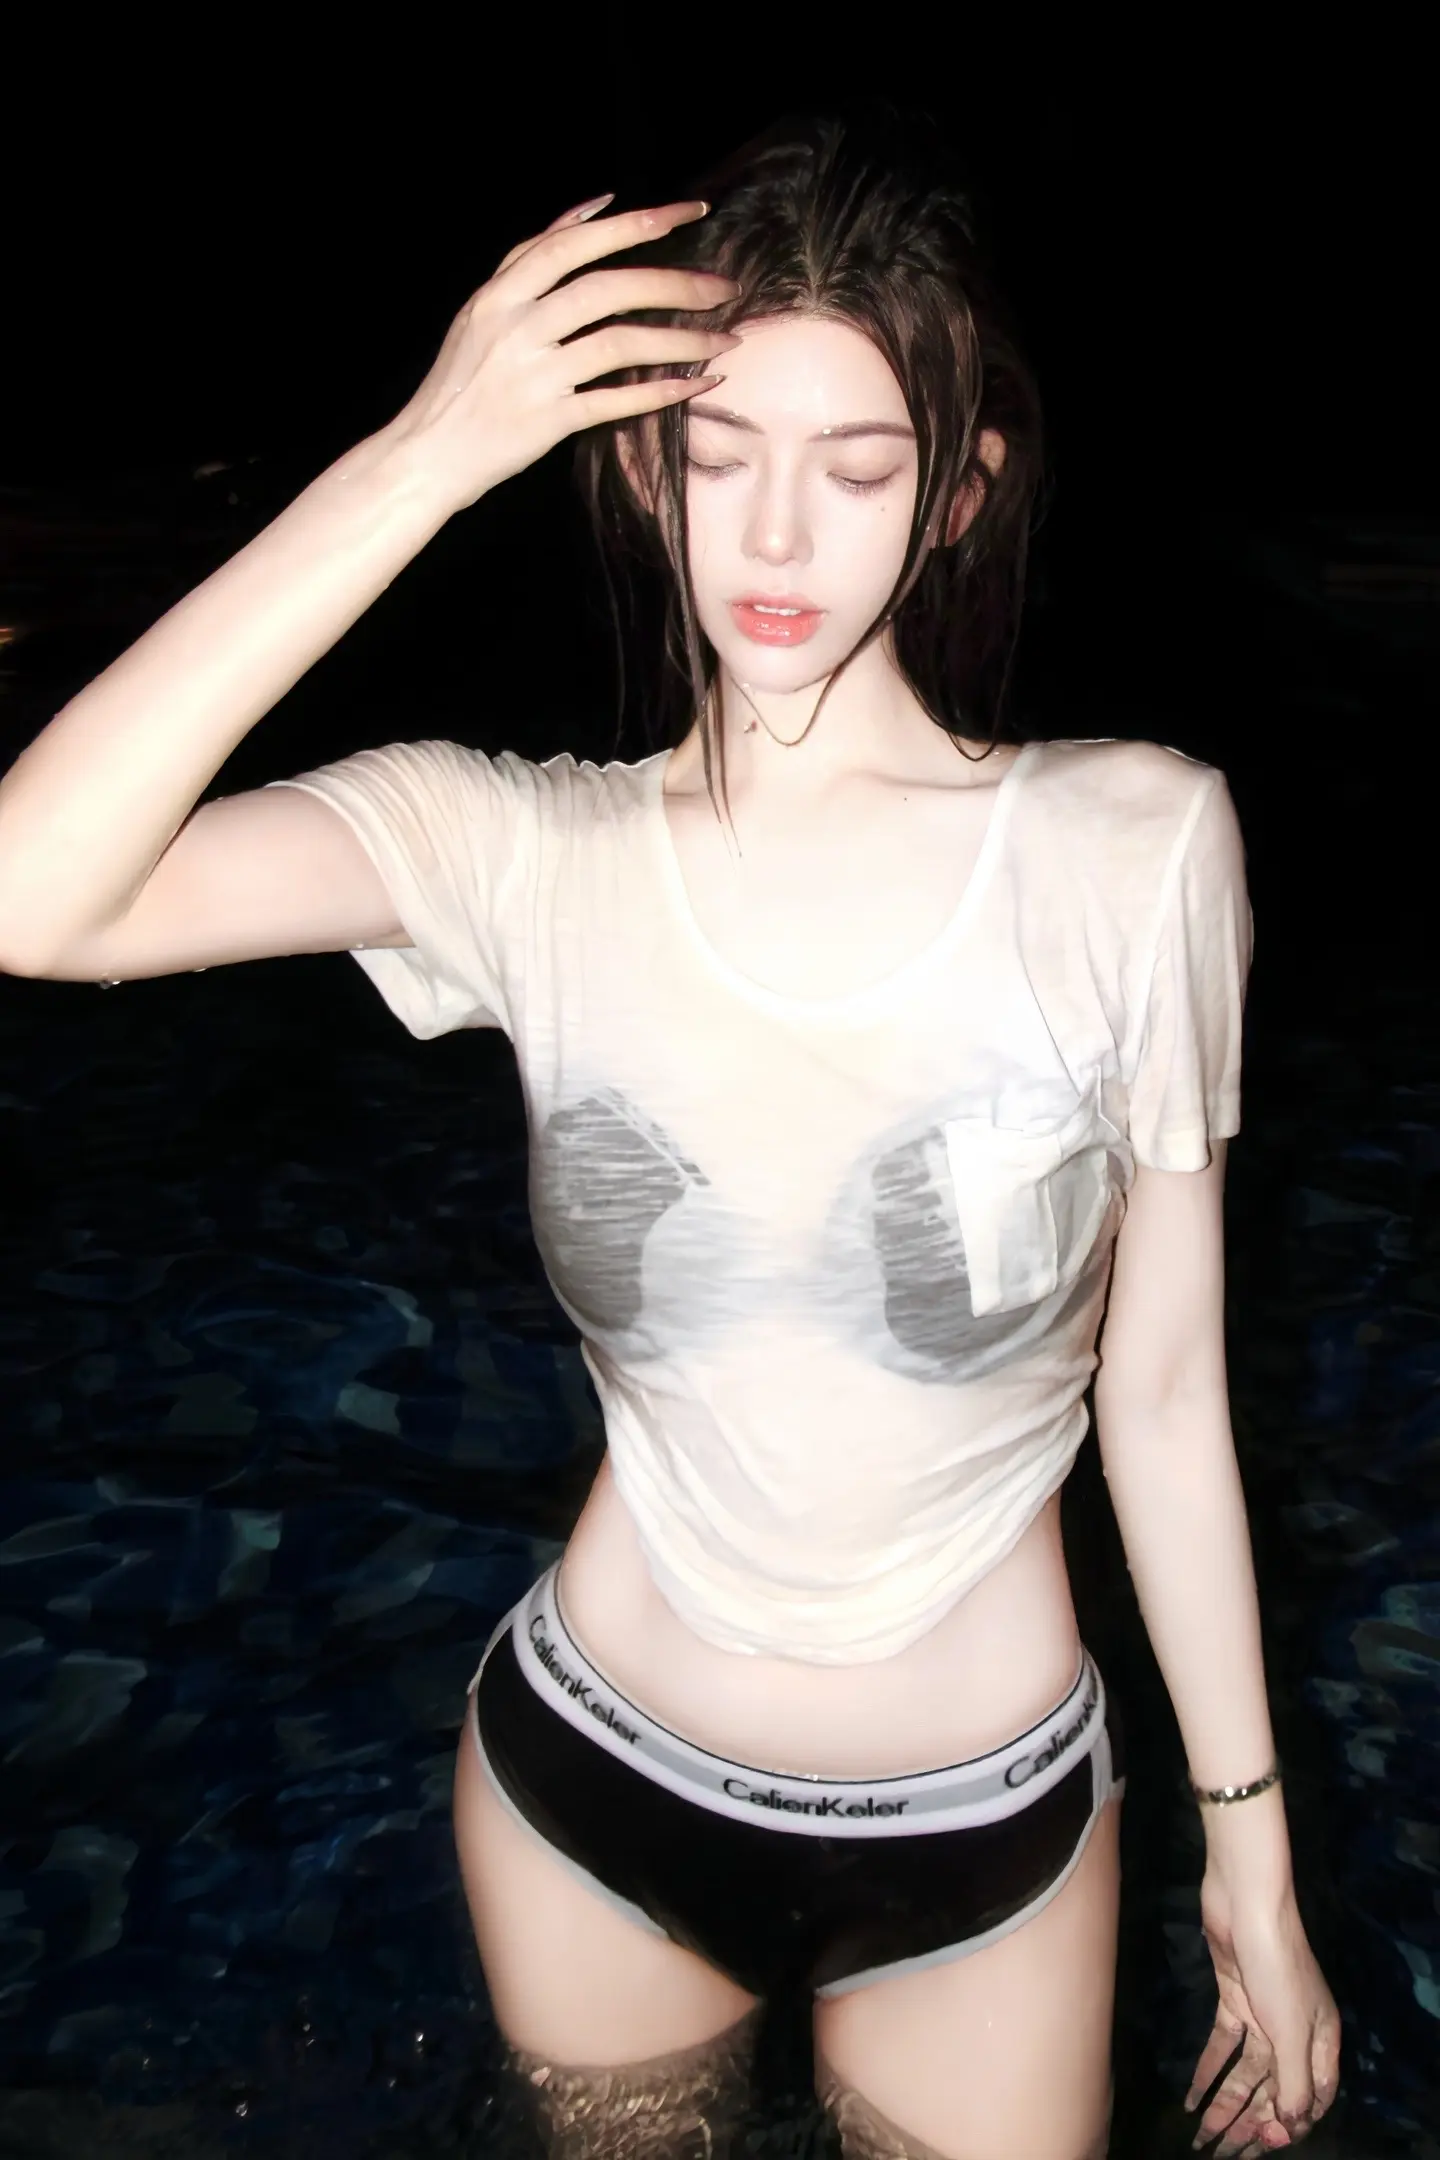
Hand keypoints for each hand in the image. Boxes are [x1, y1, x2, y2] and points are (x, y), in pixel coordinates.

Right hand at [386, 194, 740, 515]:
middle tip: (724, 287)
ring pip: (619, 344)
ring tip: (725, 340)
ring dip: (680, 341)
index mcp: (499, 294)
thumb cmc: (462, 379)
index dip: (634, 224)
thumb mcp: (483, 308)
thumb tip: (594, 207)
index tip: (688, 212)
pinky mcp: (546, 422)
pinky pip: (615, 402)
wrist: (427, 453)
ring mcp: (532, 376)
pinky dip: (660, 393)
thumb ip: (532, 258)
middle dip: (673, 285)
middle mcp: (515, 328)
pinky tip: (696, 385)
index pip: (574, 244)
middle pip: (606, 290)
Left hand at [1183, 1871, 1341, 2156]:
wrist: (1247, 1904)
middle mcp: (1294, 2035)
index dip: (1287, 2127)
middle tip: (1222, 2155)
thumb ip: (1293, 2082)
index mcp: (1320, 2043)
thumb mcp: (1292, 2031)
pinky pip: (1221, 2048)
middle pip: (1274, 2091)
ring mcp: (1262, 2018)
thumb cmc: (1278, 1967)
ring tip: (1202, 2139)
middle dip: (1249, 2125)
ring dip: (1226, 2106)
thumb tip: (1292, 2127)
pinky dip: (1208, 2073)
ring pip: (1245, 2075)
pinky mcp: (1233, 2001)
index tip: (1261, 2147)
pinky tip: (1192, 2098)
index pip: (1310, 2100)